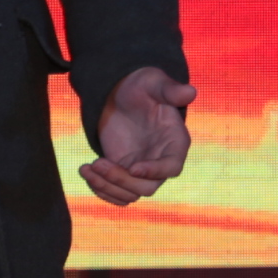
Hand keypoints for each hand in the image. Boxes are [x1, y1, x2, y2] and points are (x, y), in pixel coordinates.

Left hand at [81, 67, 193, 206]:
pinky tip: (86, 172)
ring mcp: (142, 169)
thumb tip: (191, 92)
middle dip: (121, 180)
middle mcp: (161, 161)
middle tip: (98, 162)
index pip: (171, 167)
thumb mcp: (153, 83)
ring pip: (130, 194)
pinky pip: (117, 192)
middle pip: (147, 187)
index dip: (155, 171)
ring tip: (87, 169)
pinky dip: (102, 189)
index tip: (132, 168)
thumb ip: (170, 90)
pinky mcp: (124, 172)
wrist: (122, 94)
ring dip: (107, 187)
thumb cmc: (142, 86)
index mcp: (175, 143)